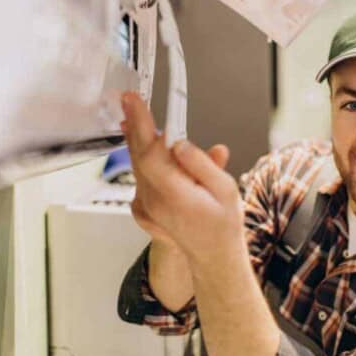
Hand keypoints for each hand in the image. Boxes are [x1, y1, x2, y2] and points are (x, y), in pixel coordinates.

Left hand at [120, 91, 244, 261]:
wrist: (212, 254)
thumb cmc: (222, 223)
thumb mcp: (225, 189)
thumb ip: (202, 164)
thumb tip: (180, 144)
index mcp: (175, 195)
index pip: (150, 153)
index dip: (140, 124)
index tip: (134, 101)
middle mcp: (154, 201)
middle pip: (138, 155)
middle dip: (134, 124)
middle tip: (130, 101)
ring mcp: (145, 206)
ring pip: (136, 165)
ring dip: (137, 140)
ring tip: (136, 118)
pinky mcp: (142, 208)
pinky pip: (139, 177)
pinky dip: (141, 159)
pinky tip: (147, 149)